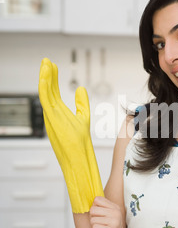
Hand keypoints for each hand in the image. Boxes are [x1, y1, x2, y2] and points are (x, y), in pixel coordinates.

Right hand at [38, 58, 103, 212]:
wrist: (78, 167)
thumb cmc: (80, 148)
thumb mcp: (82, 120)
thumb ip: (81, 105)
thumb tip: (81, 90)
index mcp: (58, 116)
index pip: (53, 94)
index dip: (52, 79)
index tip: (52, 65)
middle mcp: (52, 117)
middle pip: (47, 92)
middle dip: (47, 76)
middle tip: (46, 61)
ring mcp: (51, 119)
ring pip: (44, 95)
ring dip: (45, 78)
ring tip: (46, 63)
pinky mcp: (53, 122)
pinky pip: (47, 101)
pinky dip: (46, 87)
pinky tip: (47, 75)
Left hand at [89, 196, 127, 227]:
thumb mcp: (109, 217)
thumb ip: (101, 208)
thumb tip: (89, 201)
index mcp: (115, 207)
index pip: (97, 199)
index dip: (94, 208)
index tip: (99, 216)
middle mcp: (116, 213)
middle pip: (93, 210)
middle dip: (92, 219)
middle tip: (99, 225)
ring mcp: (115, 222)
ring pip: (92, 220)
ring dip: (94, 227)